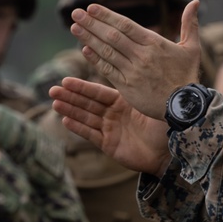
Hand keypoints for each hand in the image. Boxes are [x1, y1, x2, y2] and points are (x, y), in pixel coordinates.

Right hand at [51, 77, 171, 176]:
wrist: (169, 154)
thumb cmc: (166, 127)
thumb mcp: (153, 104)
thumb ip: (141, 89)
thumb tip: (139, 67)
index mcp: (124, 102)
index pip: (99, 92)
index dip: (83, 87)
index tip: (66, 80)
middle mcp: (115, 114)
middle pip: (88, 104)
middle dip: (70, 97)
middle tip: (53, 89)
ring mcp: (110, 129)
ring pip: (86, 118)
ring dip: (70, 110)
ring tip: (54, 102)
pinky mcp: (109, 145)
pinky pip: (91, 134)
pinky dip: (78, 127)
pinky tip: (65, 120)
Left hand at [69, 0, 200, 119]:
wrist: (185, 106)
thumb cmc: (187, 76)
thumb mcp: (192, 48)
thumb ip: (190, 24)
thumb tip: (196, 1)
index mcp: (154, 43)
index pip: (126, 25)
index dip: (107, 15)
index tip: (91, 7)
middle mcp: (141, 55)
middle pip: (112, 36)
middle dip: (92, 23)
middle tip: (76, 13)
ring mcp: (133, 71)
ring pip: (107, 51)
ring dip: (89, 38)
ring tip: (74, 27)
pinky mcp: (127, 86)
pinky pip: (107, 70)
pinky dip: (95, 59)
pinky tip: (84, 49)